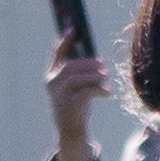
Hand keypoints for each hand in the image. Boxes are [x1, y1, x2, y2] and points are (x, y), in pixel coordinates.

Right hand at [46, 30, 113, 160]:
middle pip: (70, 66)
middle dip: (88, 64)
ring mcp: (59, 96)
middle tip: (103, 65)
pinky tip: (108, 92)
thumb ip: (78, 72)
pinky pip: (85, 92)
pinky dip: (99, 90)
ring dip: (94, 76)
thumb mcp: (73, 87)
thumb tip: (93, 57)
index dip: (64, 42)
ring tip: (106, 77)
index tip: (72, 28)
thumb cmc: (74, 105)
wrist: (70, 132)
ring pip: (77, 78)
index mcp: (51, 77)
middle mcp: (52, 85)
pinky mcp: (69, 106)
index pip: (56, 55)